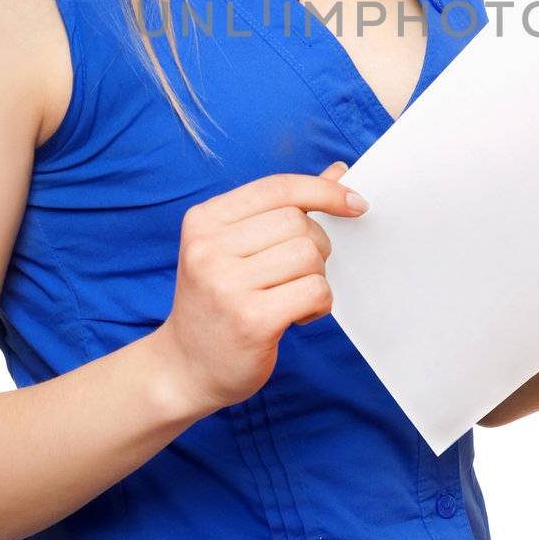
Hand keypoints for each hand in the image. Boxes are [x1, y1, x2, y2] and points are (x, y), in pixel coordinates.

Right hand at [161, 162, 367, 416]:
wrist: (184, 368)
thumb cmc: (219, 302)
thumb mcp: (236, 248)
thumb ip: (284, 208)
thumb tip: (338, 171)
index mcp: (203, 220)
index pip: (277, 188)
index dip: (323, 191)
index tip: (354, 204)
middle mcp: (208, 248)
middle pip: (298, 222)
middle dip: (315, 246)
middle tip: (297, 274)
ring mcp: (226, 285)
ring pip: (309, 255)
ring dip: (316, 277)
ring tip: (293, 297)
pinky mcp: (251, 320)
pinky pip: (314, 291)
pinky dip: (319, 303)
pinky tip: (298, 316)